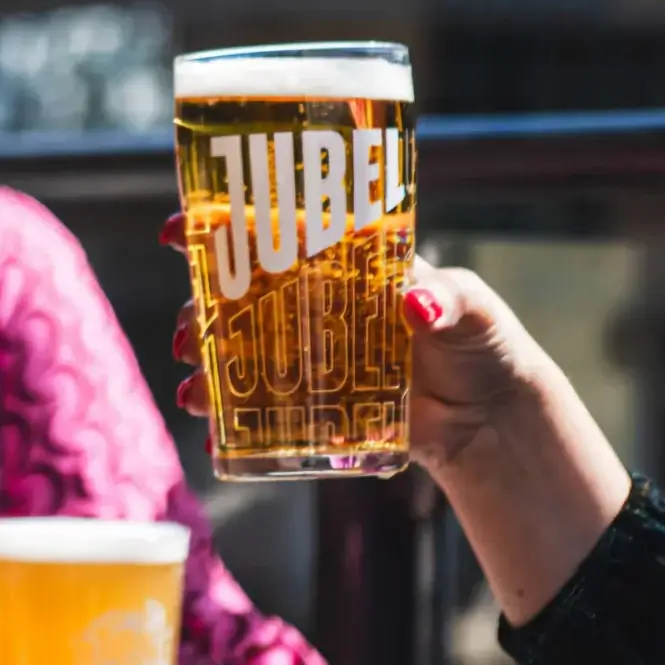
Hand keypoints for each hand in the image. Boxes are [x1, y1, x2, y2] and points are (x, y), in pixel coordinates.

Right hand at [161, 212, 551, 474]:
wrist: (489, 417)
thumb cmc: (480, 342)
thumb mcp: (470, 309)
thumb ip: (447, 300)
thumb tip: (418, 305)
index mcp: (340, 263)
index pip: (272, 234)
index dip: (220, 228)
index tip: (176, 231)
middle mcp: (311, 305)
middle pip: (237, 297)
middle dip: (198, 311)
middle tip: (184, 332)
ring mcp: (307, 357)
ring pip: (238, 354)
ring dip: (205, 368)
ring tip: (192, 391)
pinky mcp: (312, 408)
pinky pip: (260, 414)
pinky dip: (230, 426)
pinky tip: (214, 436)